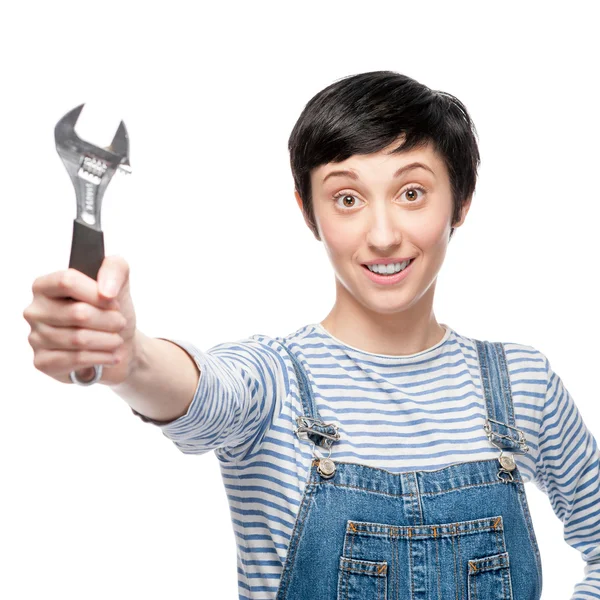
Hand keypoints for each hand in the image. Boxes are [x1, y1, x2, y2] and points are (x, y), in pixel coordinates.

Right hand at [23, 255, 137, 385]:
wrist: (119, 344)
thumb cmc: (111, 311)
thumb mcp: (119, 283)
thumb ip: (115, 269)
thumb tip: (105, 291)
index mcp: (45, 286)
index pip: (67, 281)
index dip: (96, 293)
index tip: (114, 302)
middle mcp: (35, 310)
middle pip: (77, 313)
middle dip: (108, 320)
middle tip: (120, 323)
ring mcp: (35, 337)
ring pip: (78, 339)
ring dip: (108, 340)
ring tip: (117, 339)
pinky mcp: (43, 362)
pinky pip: (75, 359)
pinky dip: (101, 357)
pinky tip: (111, 355)